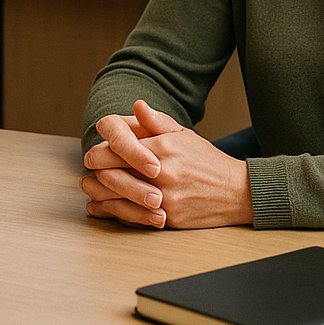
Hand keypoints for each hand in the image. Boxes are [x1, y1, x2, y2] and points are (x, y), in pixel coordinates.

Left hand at [81, 99, 252, 228]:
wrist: (236, 192)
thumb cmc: (206, 160)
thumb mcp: (184, 134)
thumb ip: (157, 121)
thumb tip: (137, 105)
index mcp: (162, 148)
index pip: (118, 149)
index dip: (100, 153)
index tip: (93, 155)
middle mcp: (162, 173)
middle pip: (114, 175)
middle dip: (96, 174)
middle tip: (87, 173)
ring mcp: (165, 199)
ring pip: (120, 199)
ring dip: (100, 196)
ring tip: (90, 191)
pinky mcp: (169, 219)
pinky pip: (134, 218)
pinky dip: (116, 214)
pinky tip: (104, 210)